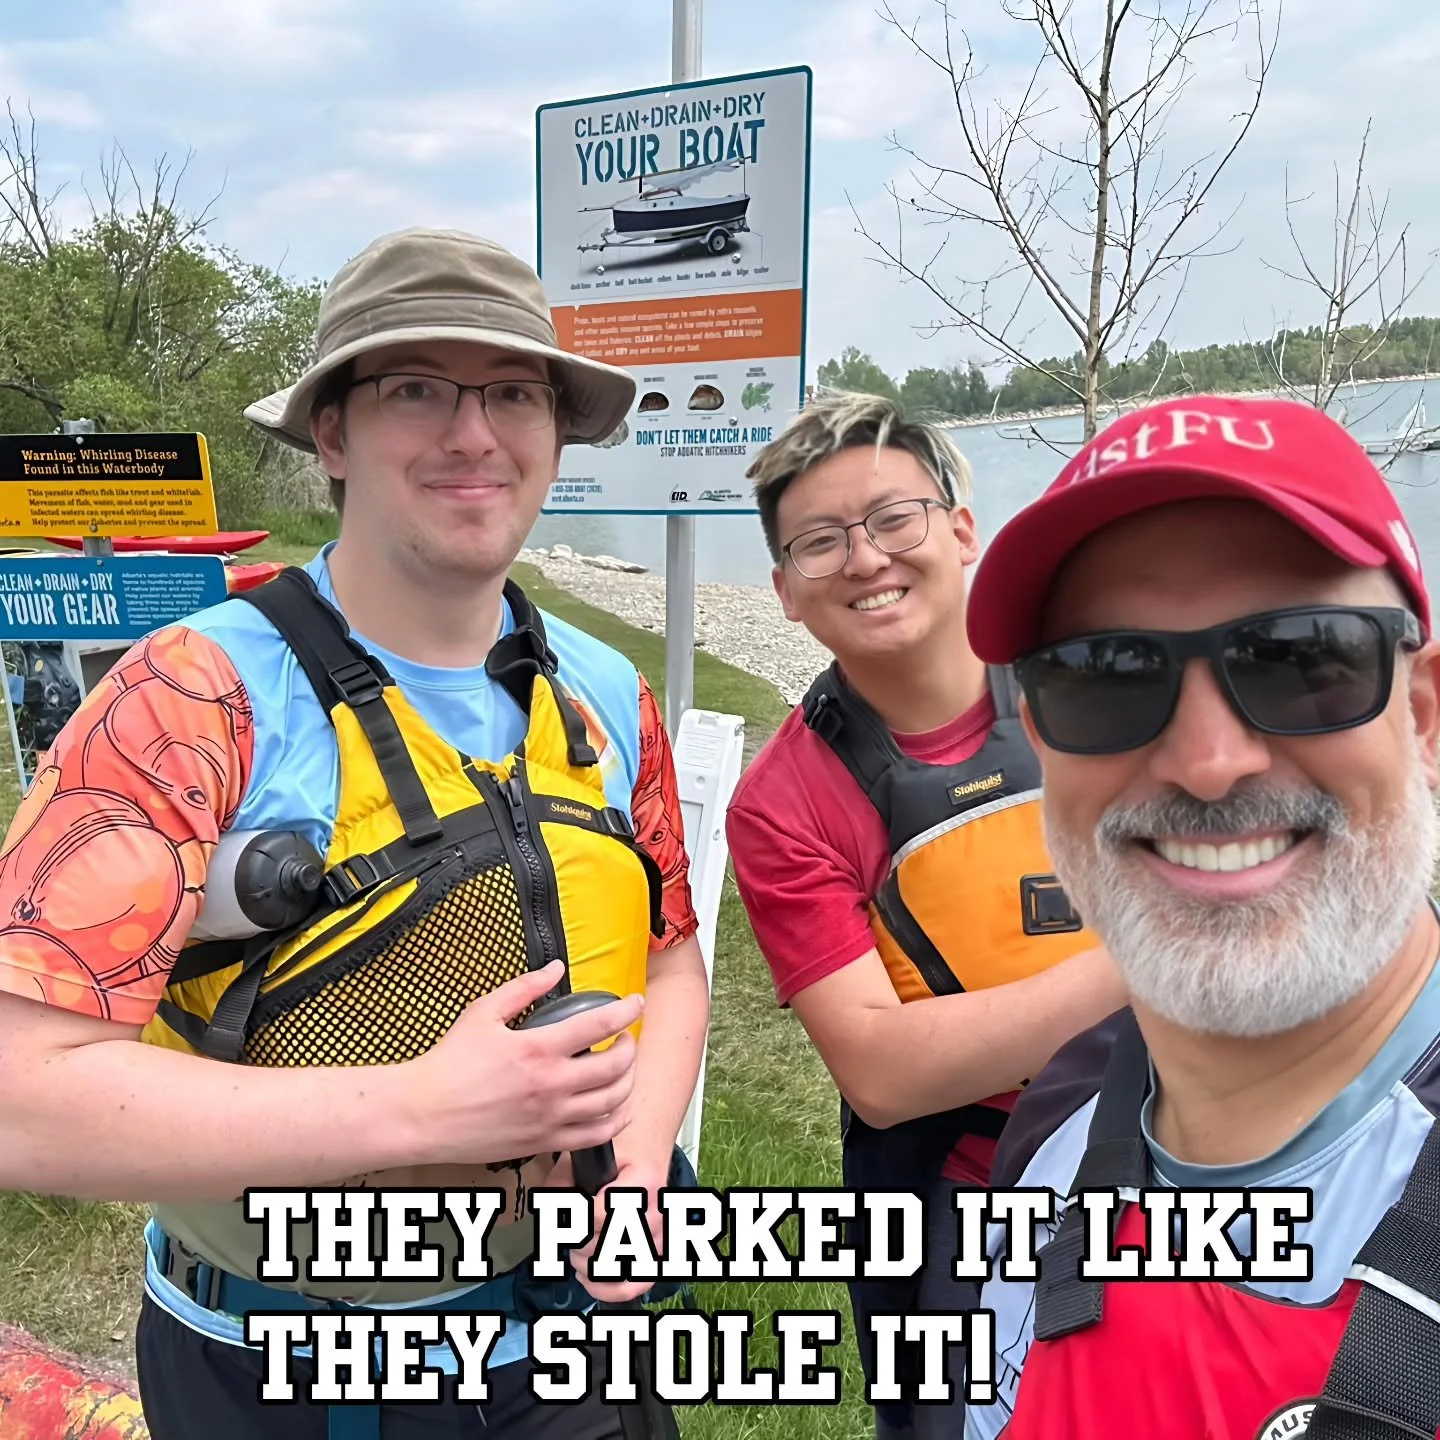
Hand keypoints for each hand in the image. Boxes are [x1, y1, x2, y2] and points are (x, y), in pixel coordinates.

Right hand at [408, 962, 642, 1168]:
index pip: (600, 1024)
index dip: (627, 1011)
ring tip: (622, 1069)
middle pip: (616, 1066)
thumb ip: (524, 989)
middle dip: (629, 1046)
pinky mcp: (544, 1142)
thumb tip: (554, 969)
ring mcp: (550, 1117)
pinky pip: (595, 1136)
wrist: (422, 1114)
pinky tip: (614, 1108)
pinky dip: (614, 1121)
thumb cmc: (447, 1066)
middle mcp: (551, 1085)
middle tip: (625, 1037)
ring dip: (627, 1082)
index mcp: (537, 1048)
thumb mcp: (483, 1013)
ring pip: (612, 1102)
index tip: (635, 1003)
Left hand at [551, 1149, 669, 1304]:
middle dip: (577, 1242)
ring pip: (619, 1270)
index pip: (601, 1217)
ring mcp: (660, 1234)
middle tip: (567, 1230)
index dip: (575, 1220)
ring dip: (588, 1265)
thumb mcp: (587, 1153)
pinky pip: (636, 1284)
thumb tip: (547, 1213)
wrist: (650, 1141)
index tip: (565, 1213)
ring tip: (576, 1251)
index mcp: (642, 1182)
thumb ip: (561, 1182)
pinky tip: (588, 1276)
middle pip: (607, 1247)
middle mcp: (656, 1211)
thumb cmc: (621, 1146)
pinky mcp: (658, 1249)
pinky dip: (609, 1289)